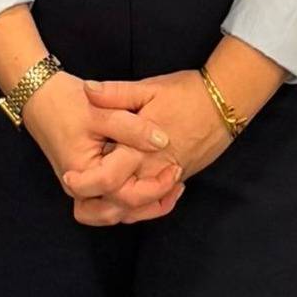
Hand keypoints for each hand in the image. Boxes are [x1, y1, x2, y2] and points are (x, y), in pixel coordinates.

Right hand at [23, 71, 182, 226]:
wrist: (40, 98)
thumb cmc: (67, 103)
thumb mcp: (102, 110)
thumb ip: (132, 127)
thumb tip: (163, 141)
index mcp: (80, 174)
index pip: (121, 193)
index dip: (153, 185)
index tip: (175, 168)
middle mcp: (78, 189)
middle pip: (117, 213)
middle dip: (150, 204)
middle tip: (176, 181)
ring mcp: (81, 189)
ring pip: (114, 214)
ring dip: (142, 208)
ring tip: (171, 188)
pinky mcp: (88, 184)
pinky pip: (112, 204)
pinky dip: (133, 201)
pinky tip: (157, 182)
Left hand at [80, 72, 232, 202]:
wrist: (226, 103)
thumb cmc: (187, 93)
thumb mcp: (149, 88)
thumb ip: (116, 93)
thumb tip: (88, 91)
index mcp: (140, 149)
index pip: (107, 178)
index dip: (85, 182)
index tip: (69, 177)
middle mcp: (154, 170)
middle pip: (120, 202)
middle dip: (96, 205)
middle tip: (79, 192)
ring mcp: (168, 177)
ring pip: (139, 207)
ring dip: (116, 209)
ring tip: (96, 198)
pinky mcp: (180, 177)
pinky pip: (156, 202)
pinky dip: (141, 206)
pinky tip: (129, 196)